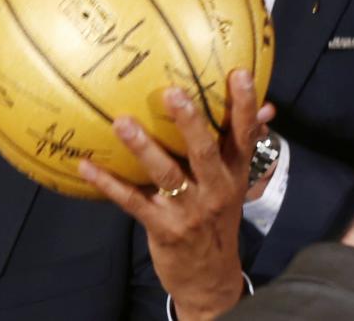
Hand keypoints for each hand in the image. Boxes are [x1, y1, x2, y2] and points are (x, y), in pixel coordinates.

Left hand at [79, 70, 273, 320]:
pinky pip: (132, 201)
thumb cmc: (217, 217)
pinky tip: (86, 164)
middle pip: (204, 151)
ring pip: (166, 174)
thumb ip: (243, 142)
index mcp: (233, 173)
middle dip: (189, 123)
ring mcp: (189, 210)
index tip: (238, 73)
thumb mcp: (235, 182)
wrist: (211, 280)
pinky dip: (108, 183)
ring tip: (121, 123)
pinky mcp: (163, 228)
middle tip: (172, 93)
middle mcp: (215, 189)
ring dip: (142, 147)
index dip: (242, 105)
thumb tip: (267, 105)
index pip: (243, 135)